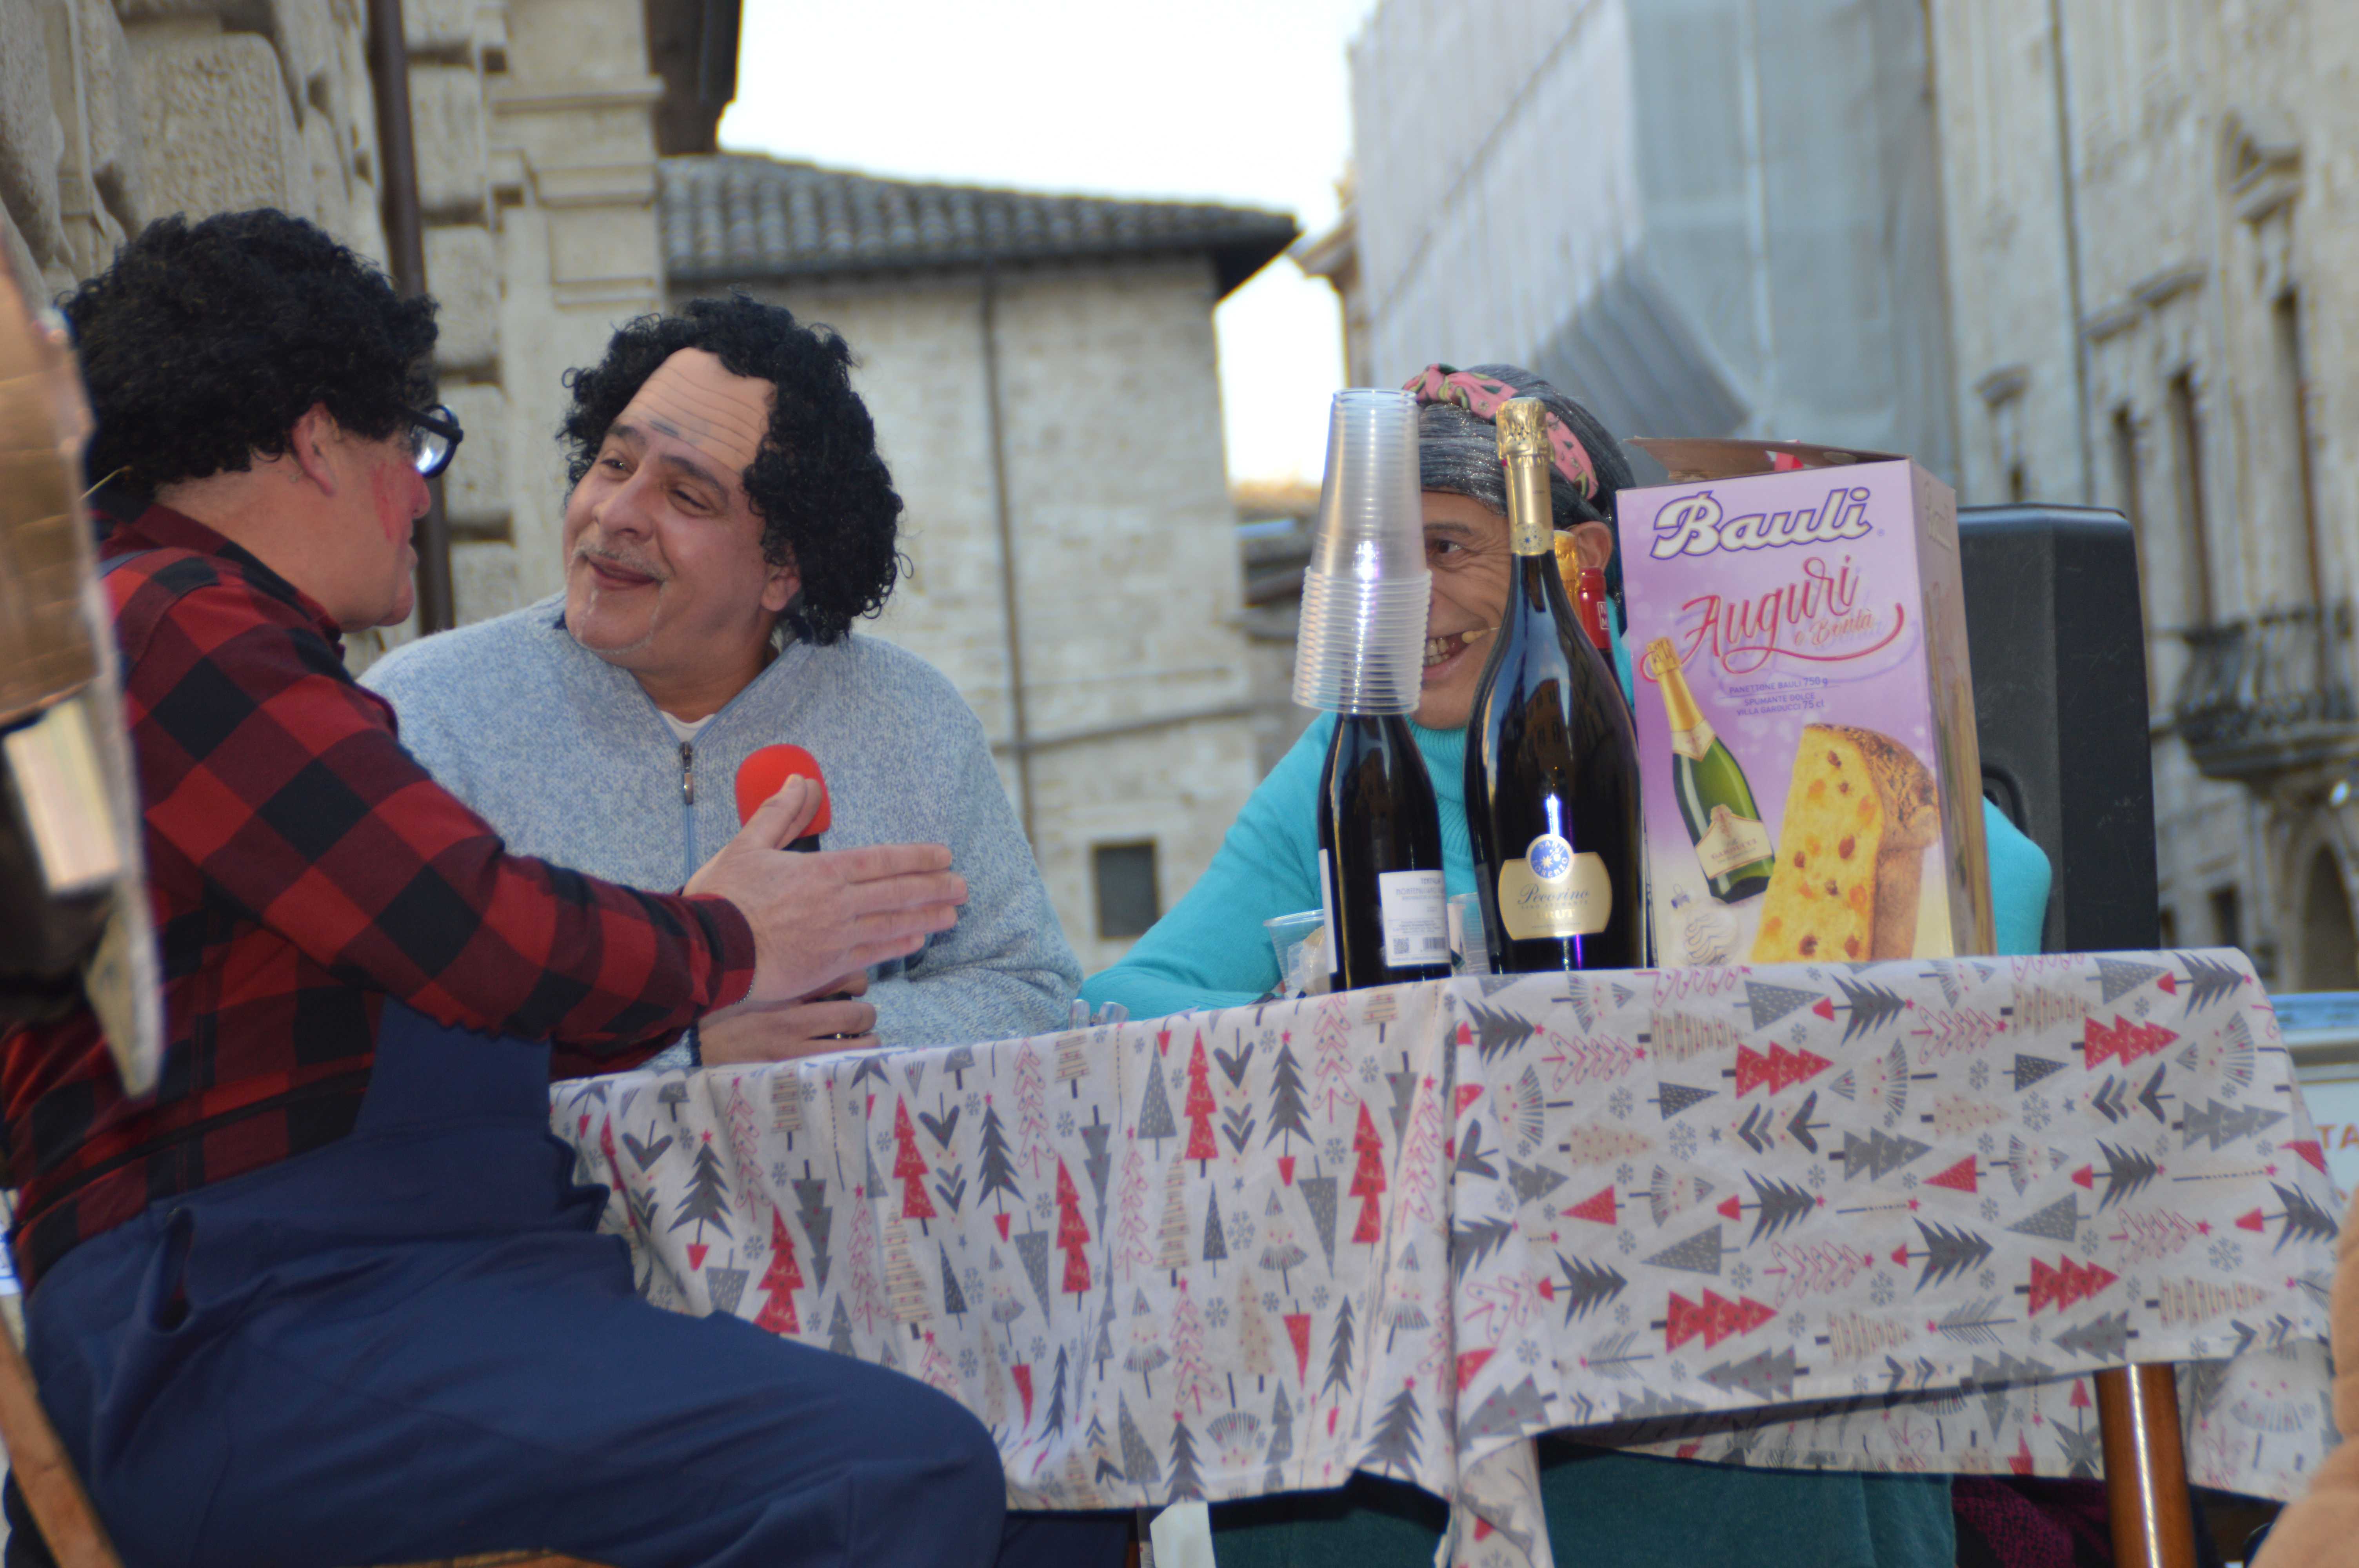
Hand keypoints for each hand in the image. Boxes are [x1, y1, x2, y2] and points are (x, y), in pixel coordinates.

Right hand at [686, 777, 965, 1004]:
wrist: (708, 953)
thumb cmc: (723, 898)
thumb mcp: (747, 845)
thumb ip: (780, 813)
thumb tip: (801, 780)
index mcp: (821, 871)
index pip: (881, 860)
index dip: (916, 857)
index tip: (943, 855)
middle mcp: (838, 903)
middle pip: (897, 892)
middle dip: (935, 887)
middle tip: (964, 886)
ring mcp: (837, 937)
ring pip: (893, 923)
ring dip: (927, 917)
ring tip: (954, 914)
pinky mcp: (828, 967)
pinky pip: (874, 954)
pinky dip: (898, 945)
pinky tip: (917, 940)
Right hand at [699, 972, 875, 1063]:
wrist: (691, 1047)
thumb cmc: (726, 1008)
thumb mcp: (758, 979)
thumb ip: (792, 971)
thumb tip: (828, 963)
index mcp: (787, 986)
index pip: (848, 975)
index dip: (857, 981)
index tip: (850, 988)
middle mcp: (795, 1019)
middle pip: (861, 1012)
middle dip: (865, 1016)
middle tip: (855, 1020)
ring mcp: (795, 1052)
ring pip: (862, 1046)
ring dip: (864, 1044)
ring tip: (851, 1045)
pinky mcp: (793, 1076)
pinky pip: (842, 1069)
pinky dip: (850, 1066)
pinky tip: (839, 1065)